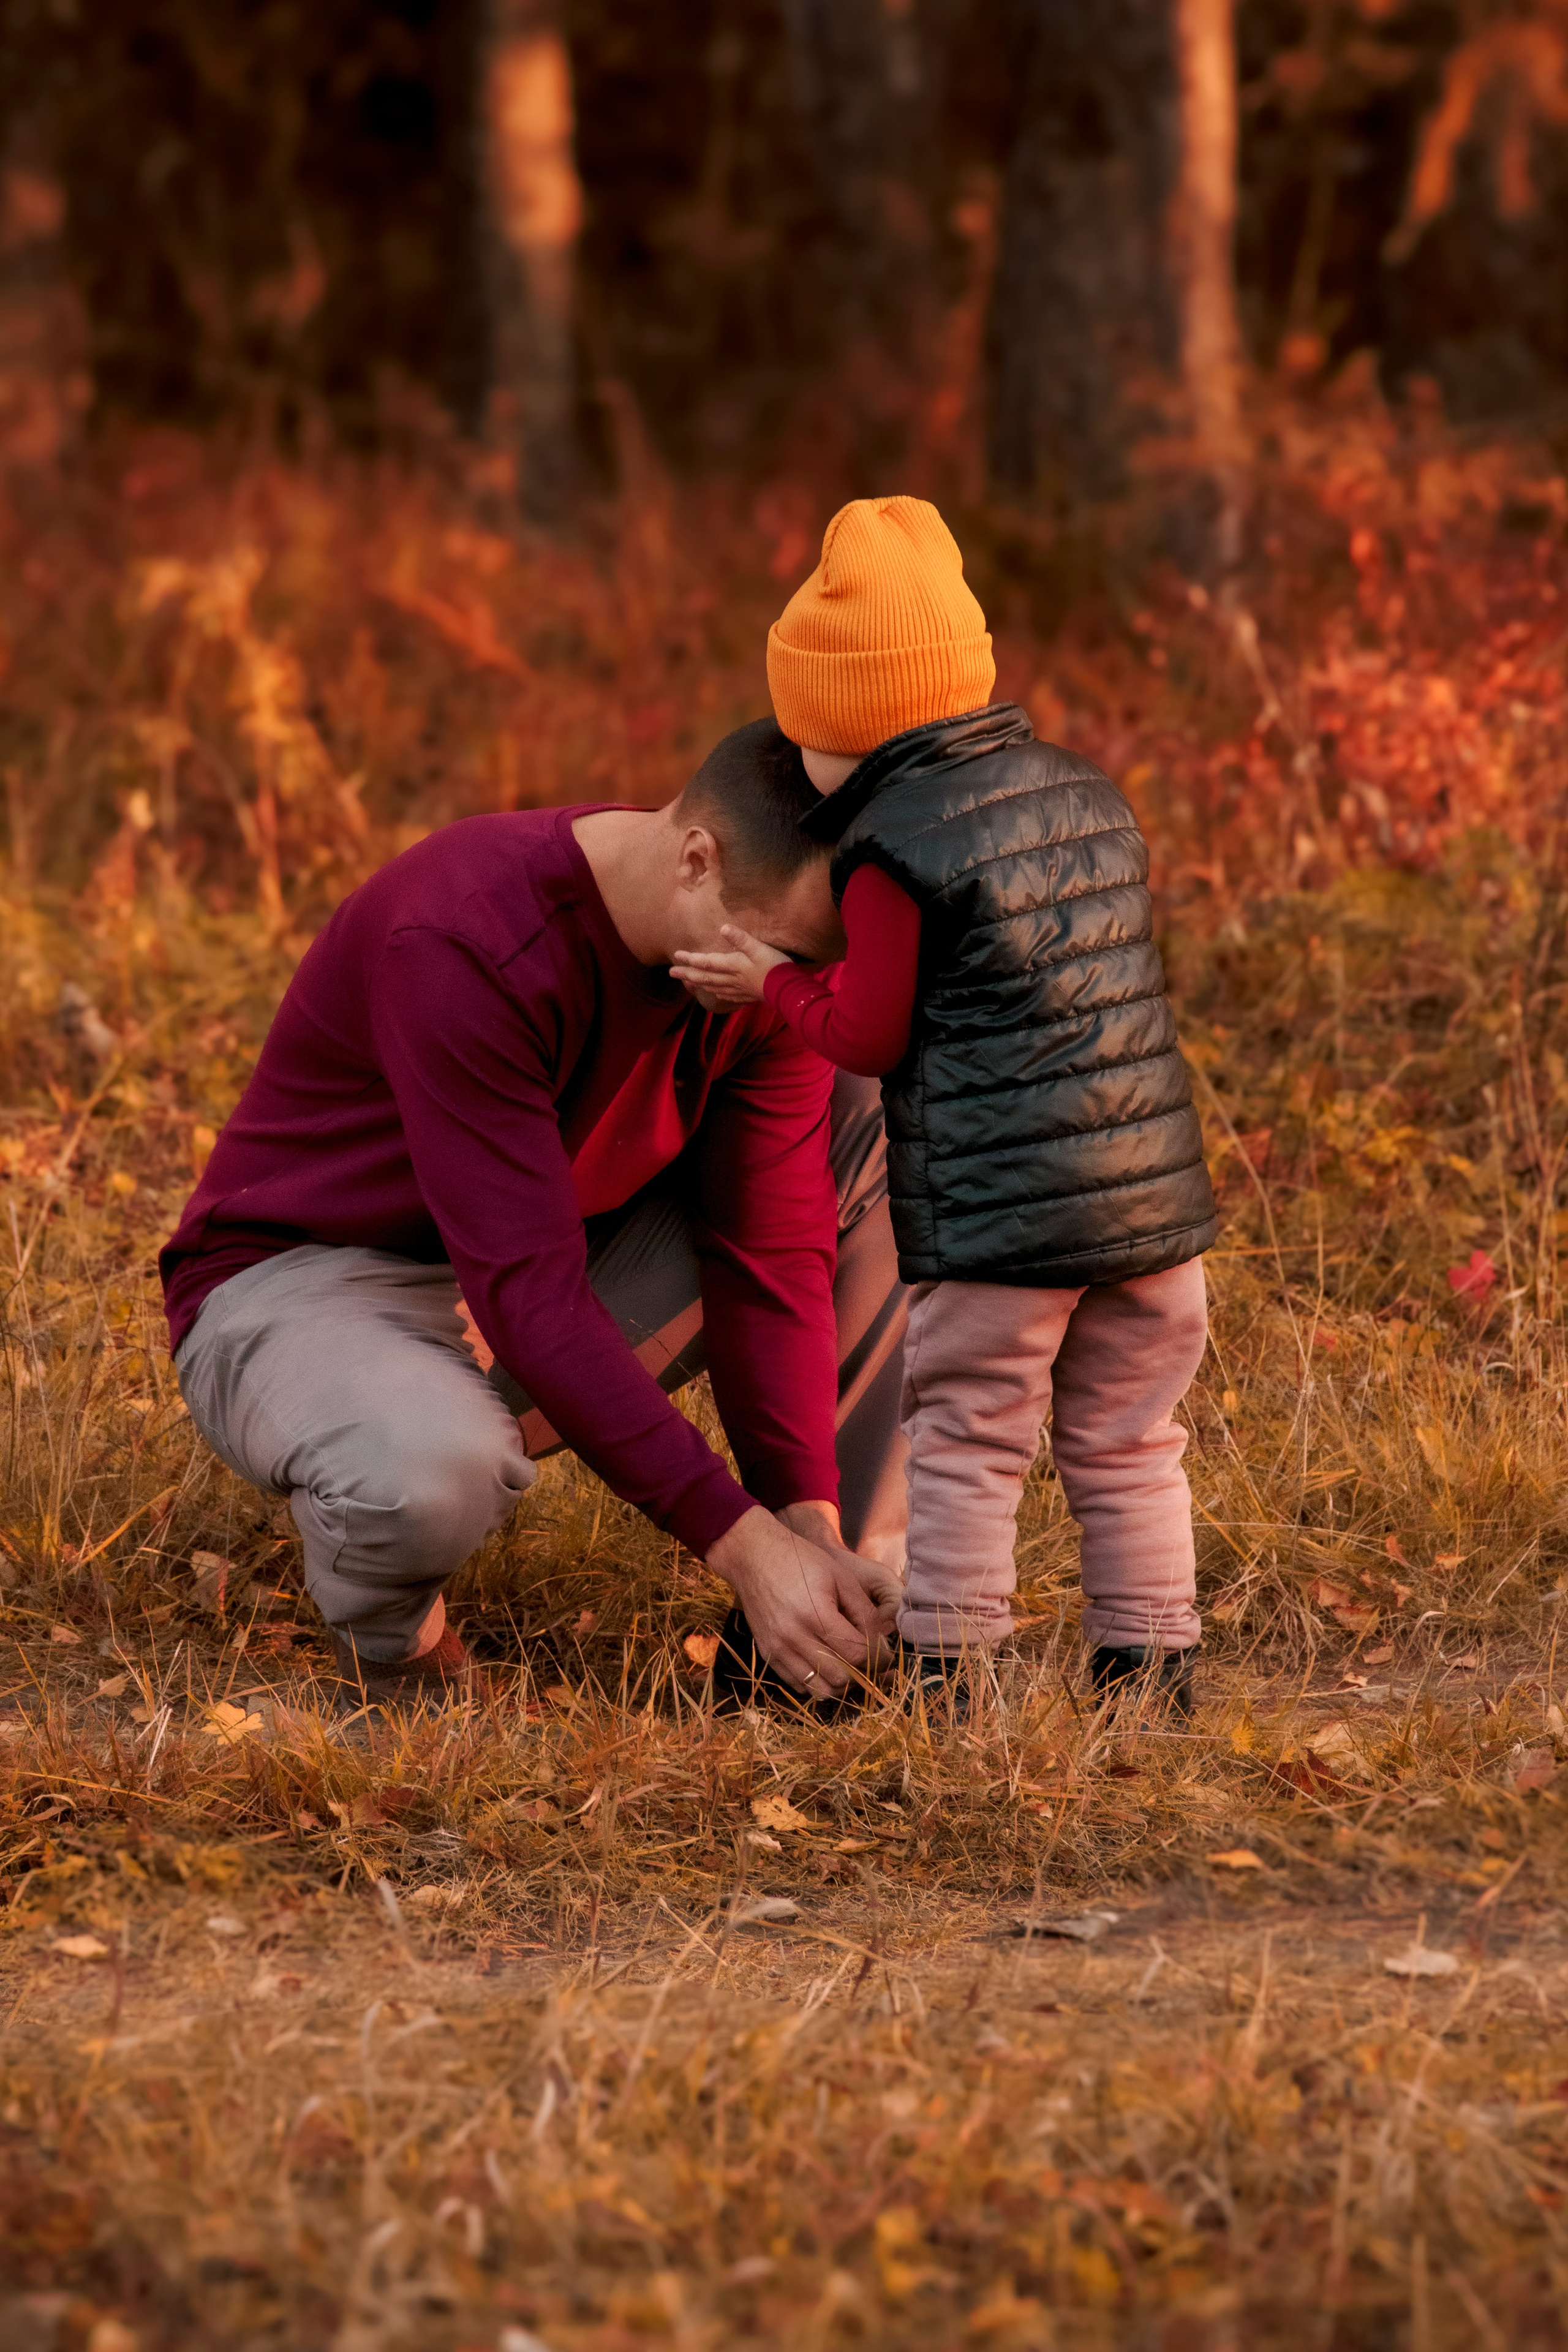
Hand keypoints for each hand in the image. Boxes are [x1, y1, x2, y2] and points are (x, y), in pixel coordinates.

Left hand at [670, 925, 792, 1008]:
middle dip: (687, 974)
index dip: (690, 959)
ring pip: (713, 987)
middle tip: (672, 973)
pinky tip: (716, 993)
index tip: (676, 955)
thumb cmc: (774, 966)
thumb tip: (723, 928)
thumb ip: (741, 938)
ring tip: (687, 983)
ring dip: (698, 984)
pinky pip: (726, 995)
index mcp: (733, 966)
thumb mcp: (759, 948)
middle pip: (705, 977)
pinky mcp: (746, 996)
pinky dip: (717, 993)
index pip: (706, 962)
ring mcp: (738, 989)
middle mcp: (731, 979)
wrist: (787, 989)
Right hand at [706, 1505, 883, 1693]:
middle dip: (861, 1673)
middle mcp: (794, 1637)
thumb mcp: (841, 1578)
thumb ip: (864, 1613)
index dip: (879, 1659)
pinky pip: (798, 1686)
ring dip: (838, 1682)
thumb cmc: (802, 1561)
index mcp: (816, 1614)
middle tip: (867, 1659)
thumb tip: (880, 1644)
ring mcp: (777, 1649)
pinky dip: (816, 1681)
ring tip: (845, 1664)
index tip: (886, 1655)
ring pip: (819, 1690)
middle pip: (840, 1678)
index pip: (858, 1655)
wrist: (754, 1557)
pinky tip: (823, 1663)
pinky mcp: (767, 1654)